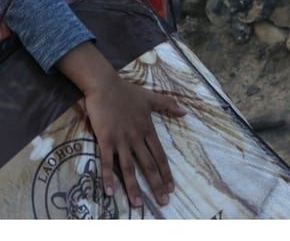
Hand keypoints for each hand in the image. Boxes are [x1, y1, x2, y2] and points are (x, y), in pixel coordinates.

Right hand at [82, 72, 185, 207]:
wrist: (104, 84)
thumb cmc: (125, 91)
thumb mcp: (149, 97)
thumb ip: (167, 105)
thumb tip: (185, 112)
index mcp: (147, 129)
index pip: (160, 156)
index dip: (166, 173)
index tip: (171, 188)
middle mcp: (136, 137)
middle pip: (148, 166)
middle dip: (156, 185)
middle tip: (163, 202)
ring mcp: (120, 140)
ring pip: (129, 168)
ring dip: (133, 187)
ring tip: (138, 205)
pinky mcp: (105, 139)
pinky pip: (106, 162)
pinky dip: (108, 177)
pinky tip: (110, 192)